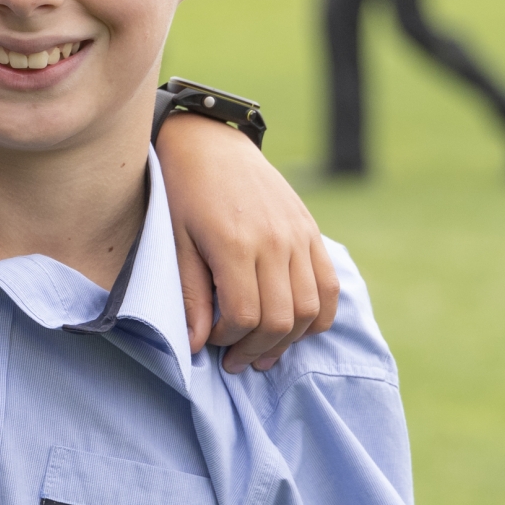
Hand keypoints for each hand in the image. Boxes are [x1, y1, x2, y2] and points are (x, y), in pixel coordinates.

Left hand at [157, 115, 338, 372]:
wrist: (211, 143)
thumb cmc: (183, 192)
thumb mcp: (175, 241)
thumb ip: (190, 294)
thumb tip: (197, 345)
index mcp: (235, 243)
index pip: (245, 315)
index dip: (228, 340)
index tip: (212, 342)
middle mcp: (275, 241)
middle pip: (280, 319)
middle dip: (257, 349)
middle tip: (236, 361)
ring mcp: (299, 236)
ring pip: (310, 309)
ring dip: (289, 341)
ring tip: (263, 352)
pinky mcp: (311, 231)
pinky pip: (329, 286)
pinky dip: (319, 316)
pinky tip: (295, 329)